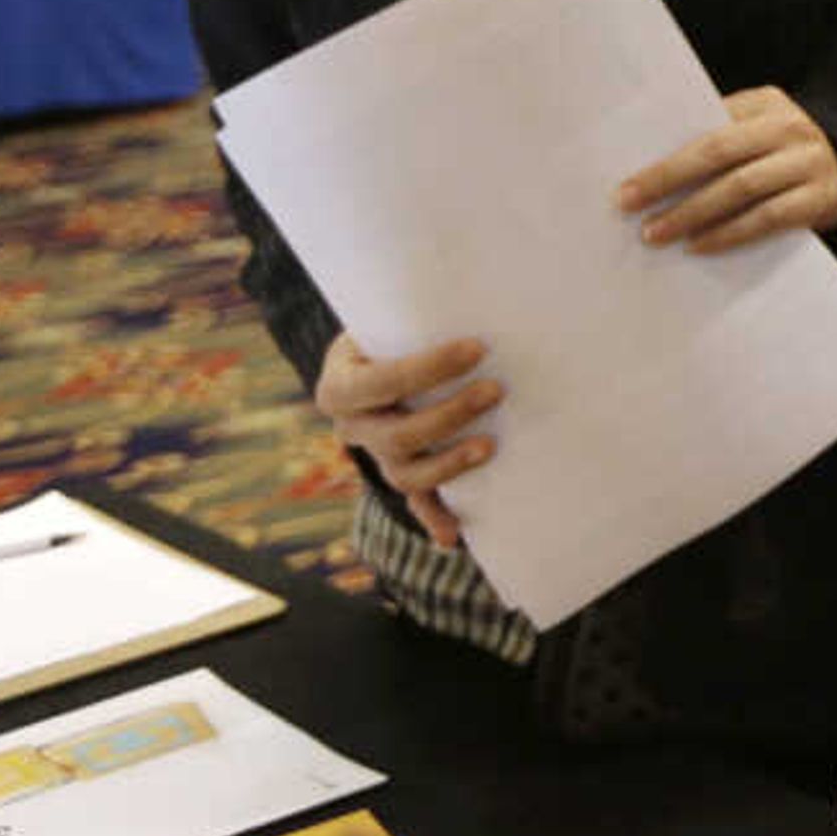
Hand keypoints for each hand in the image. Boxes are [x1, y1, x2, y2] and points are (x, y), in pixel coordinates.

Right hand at [312, 332, 501, 548]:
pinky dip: (435, 519)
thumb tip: (477, 299)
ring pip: (407, 474)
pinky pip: (417, 502)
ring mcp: (375, 455)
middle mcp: (351, 427)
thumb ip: (414, 312)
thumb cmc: (392, 327)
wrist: (374, 353)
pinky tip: (454, 536)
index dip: (427, 368)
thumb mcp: (388, 314)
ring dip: (449, 465)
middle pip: (396, 435)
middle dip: (449, 415)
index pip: (381, 382)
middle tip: (496, 390)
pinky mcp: (401, 472)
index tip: (476, 347)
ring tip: (491, 447)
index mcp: (339, 385)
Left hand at [615, 86, 836, 251]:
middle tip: (629, 204)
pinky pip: (767, 218)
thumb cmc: (786, 153)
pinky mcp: (820, 199)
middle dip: (668, 178)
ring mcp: (808, 163)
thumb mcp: (760, 131)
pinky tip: (699, 245)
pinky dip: (729, 233)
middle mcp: (789, 127)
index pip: (707, 122)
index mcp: (766, 103)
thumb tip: (653, 170)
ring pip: (740, 187)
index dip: (665, 151)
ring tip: (657, 233)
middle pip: (718, 151)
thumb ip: (721, 137)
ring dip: (692, 212)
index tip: (626, 178)